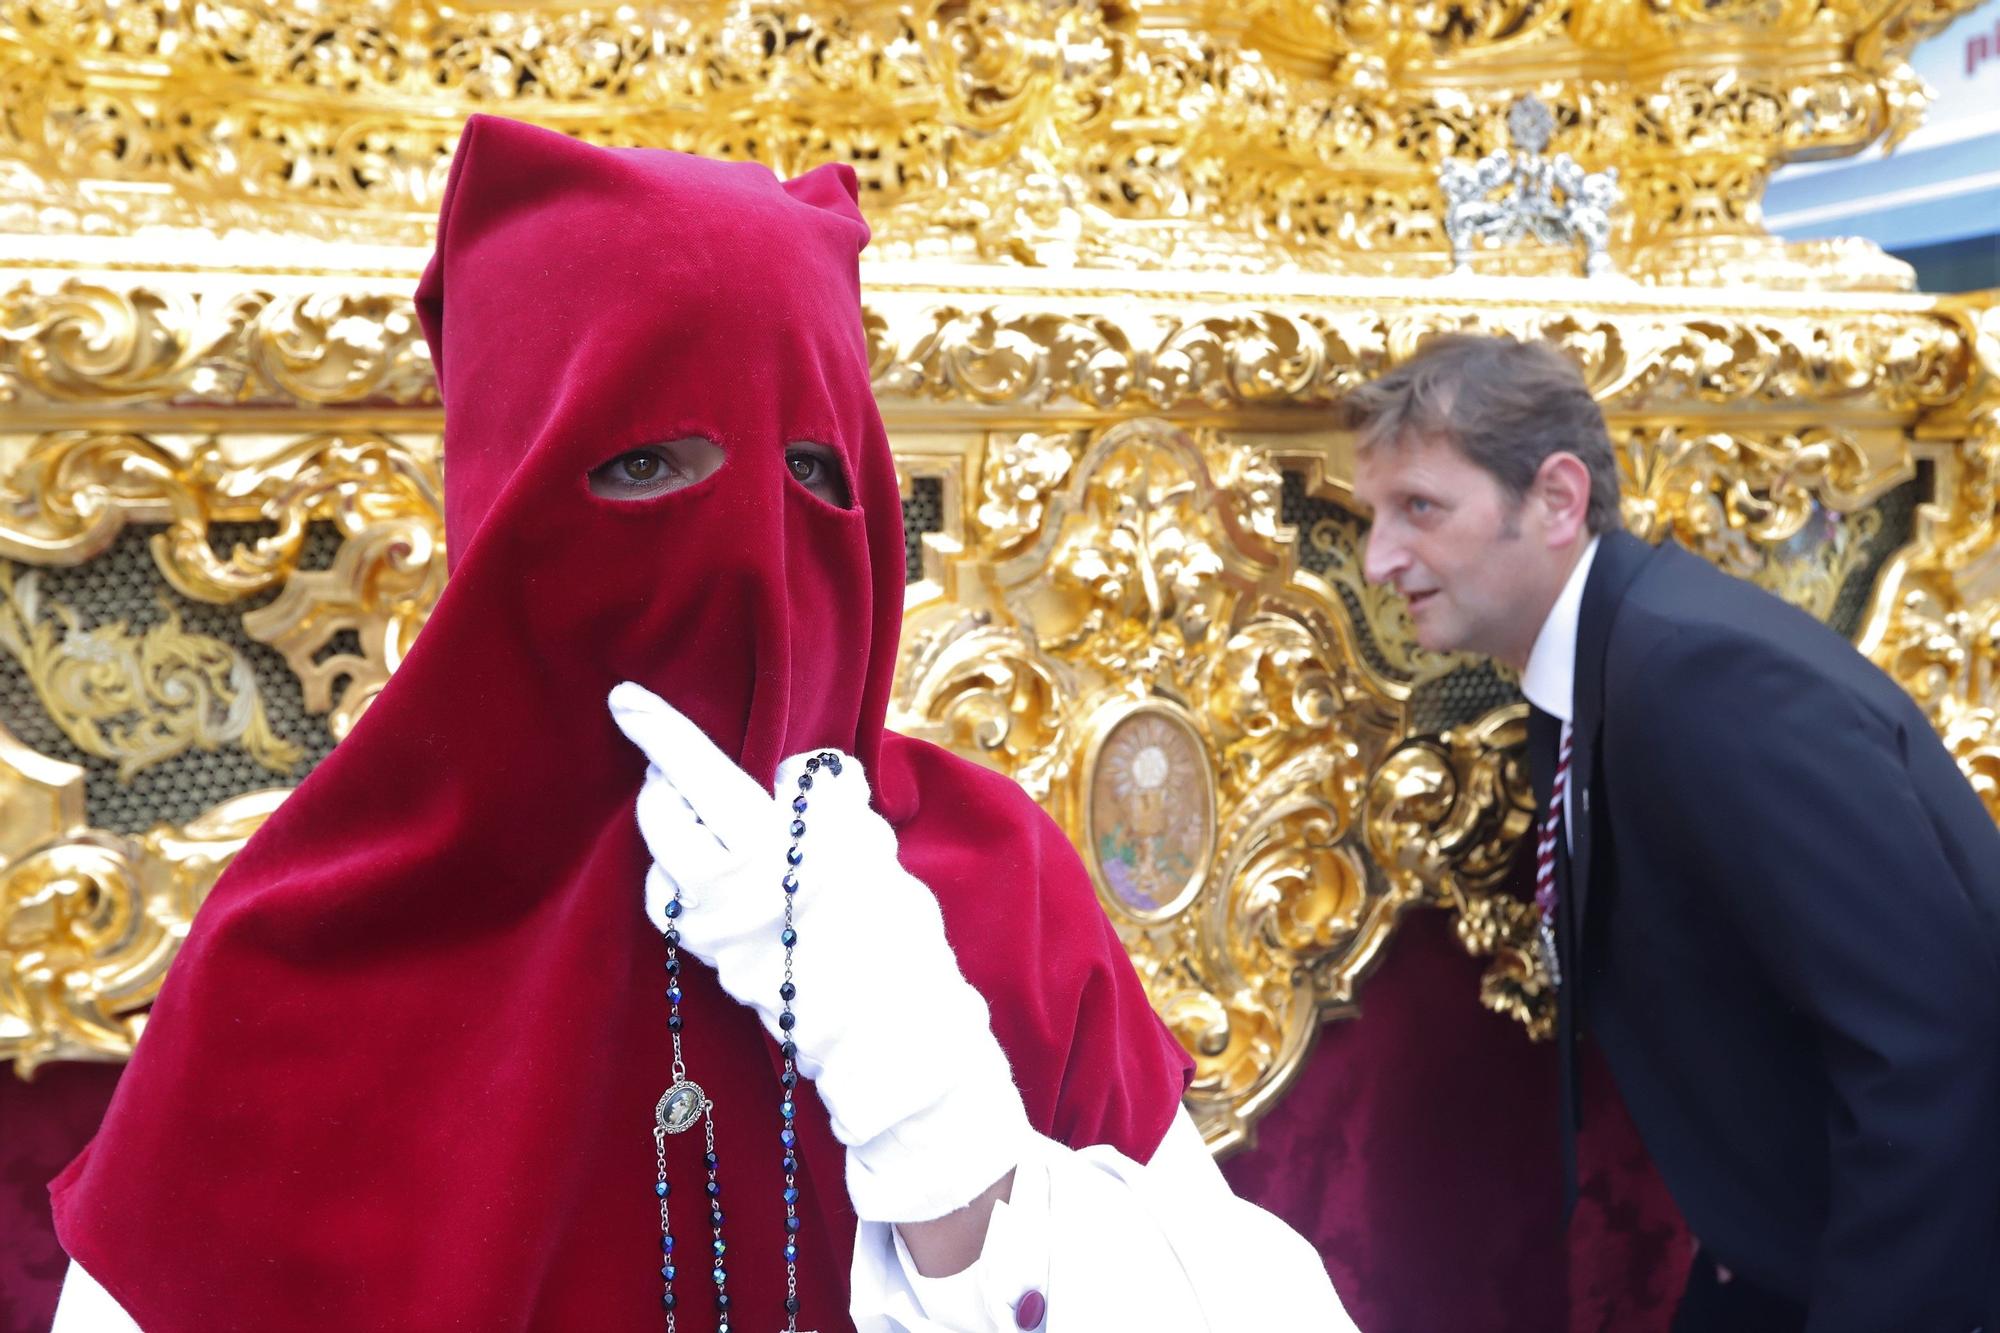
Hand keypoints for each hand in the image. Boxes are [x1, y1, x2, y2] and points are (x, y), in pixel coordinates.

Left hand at [609, 683, 1032, 1222]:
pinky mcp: (712, 962)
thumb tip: (801, 777)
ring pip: (658, 861)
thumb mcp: (873, 846)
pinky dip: (675, 881)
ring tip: (694, 816)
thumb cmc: (896, 930)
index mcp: (773, 844)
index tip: (623, 698)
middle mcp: (728, 886)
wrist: (892, 1028)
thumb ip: (826, 804)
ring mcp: (713, 928)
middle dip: (663, 778)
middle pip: (662, 813)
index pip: (702, 770)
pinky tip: (700, 875)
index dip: (661, 730)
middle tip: (681, 764)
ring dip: (666, 829)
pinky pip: (672, 908)